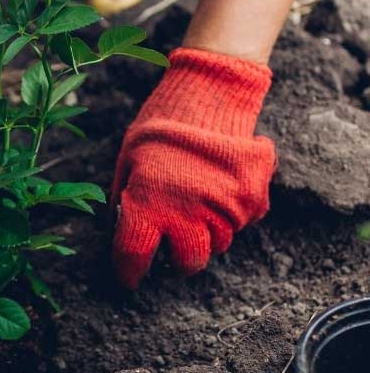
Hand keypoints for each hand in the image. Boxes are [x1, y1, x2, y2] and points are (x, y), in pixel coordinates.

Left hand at [112, 48, 276, 288]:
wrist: (208, 94)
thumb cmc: (160, 127)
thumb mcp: (129, 160)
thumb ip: (127, 197)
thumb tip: (120, 229)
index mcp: (148, 204)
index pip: (135, 255)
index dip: (130, 272)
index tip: (130, 278)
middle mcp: (187, 214)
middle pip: (188, 262)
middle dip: (179, 260)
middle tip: (172, 245)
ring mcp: (224, 208)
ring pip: (218, 243)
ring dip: (205, 234)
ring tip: (196, 207)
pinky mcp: (252, 199)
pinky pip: (243, 221)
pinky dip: (231, 213)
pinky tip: (219, 189)